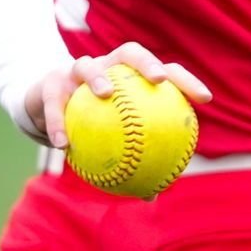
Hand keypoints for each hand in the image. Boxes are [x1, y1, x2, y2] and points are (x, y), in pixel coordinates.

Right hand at [25, 42, 212, 148]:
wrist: (45, 108)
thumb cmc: (90, 126)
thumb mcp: (110, 143)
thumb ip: (130, 161)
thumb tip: (153, 197)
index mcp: (130, 78)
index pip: (165, 72)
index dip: (186, 81)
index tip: (205, 99)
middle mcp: (107, 67)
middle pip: (131, 52)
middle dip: (147, 61)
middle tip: (158, 79)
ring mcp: (78, 70)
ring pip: (89, 64)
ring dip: (98, 76)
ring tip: (105, 94)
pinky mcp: (50, 82)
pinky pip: (54, 99)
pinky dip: (58, 119)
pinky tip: (63, 144)